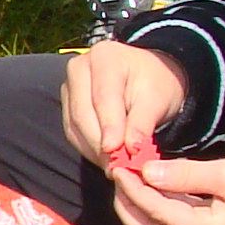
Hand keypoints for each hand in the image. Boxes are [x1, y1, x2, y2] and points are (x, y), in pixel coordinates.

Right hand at [61, 42, 188, 168]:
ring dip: (94, 150)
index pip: (103, 96)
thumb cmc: (155, 83)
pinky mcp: (67, 106)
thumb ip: (142, 123)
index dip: (109, 125)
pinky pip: (73, 133)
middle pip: (83, 112)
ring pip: (75, 126)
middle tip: (119, 166)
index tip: (116, 150)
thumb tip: (131, 149)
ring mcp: (69, 88)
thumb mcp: (157, 99)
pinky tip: (106, 159)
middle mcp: (79, 68)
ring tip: (116, 166)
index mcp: (105, 57)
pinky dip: (89, 149)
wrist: (147, 78)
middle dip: (100, 143)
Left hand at [111, 151, 224, 224]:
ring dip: (141, 210)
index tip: (119, 166)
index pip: (156, 213)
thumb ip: (184, 176)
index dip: (133, 189)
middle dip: (128, 206)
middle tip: (118, 176)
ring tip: (129, 180)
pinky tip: (152, 188)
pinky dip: (159, 211)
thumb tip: (147, 173)